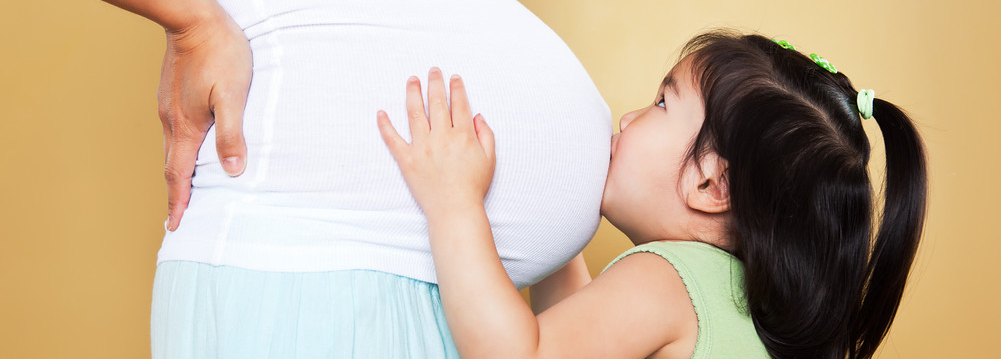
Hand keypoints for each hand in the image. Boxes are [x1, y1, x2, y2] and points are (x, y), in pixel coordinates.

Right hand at [158, 12, 251, 230]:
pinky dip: (181, 149)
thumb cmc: (220, 54)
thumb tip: (233, 170)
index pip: (179, 175)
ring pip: (173, 148)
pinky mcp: (172, 94)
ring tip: (185, 189)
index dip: (179, 203)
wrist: (193, 18)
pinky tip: (191, 148)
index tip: (175, 227)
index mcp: (186, 127)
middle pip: (171, 166)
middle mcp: (172, 120)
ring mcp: (168, 106)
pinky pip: (175, 131)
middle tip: (178, 217)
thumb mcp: (233, 95)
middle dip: (176, 194)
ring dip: (178, 172)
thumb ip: (232, 134)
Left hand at [377, 68, 495, 217]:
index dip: (456, 88)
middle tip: (433, 70)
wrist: (454, 210)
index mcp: (463, 135)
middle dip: (435, 83)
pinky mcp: (407, 160)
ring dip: (413, 93)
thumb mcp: (490, 159)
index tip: (453, 77)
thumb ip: (486, 134)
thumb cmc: (473, 186)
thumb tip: (478, 116)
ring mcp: (422, 147)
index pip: (459, 104)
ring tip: (412, 80)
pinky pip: (393, 139)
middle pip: (437, 102)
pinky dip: (385, 125)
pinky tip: (381, 113)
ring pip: (415, 113)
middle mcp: (441, 137)